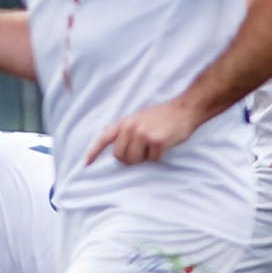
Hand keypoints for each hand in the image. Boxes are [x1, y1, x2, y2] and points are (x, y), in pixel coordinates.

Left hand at [84, 97, 202, 166]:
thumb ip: (125, 130)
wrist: (184, 109)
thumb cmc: (162, 116)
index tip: (86, 163)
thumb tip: (113, 147)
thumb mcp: (138, 118)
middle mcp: (130, 127)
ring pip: (134, 160)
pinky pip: (152, 159)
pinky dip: (159, 156)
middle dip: (130, 159)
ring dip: (145, 158)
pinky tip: (164, 144)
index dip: (93, 151)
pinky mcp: (156, 140)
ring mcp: (142, 134)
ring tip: (153, 145)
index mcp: (124, 122)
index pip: (104, 138)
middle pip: (120, 156)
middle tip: (143, 150)